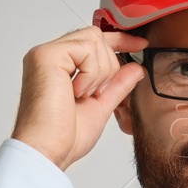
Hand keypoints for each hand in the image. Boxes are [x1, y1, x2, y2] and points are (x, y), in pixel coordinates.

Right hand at [11, 25, 147, 170]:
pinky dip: (92, 73)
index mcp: (59, 66)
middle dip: (111, 63)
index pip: (93, 41)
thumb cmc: (64, 137)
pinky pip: (86, 48)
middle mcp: (50, 56)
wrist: (47, 151)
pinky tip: (78, 92)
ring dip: (101, 72)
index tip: (141, 46)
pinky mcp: (47, 55)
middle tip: (100, 93)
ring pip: (94, 40)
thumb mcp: (101, 106)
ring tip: (86, 95)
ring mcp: (46, 53)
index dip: (120, 40)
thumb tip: (136, 68)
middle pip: (95, 36)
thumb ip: (118, 85)